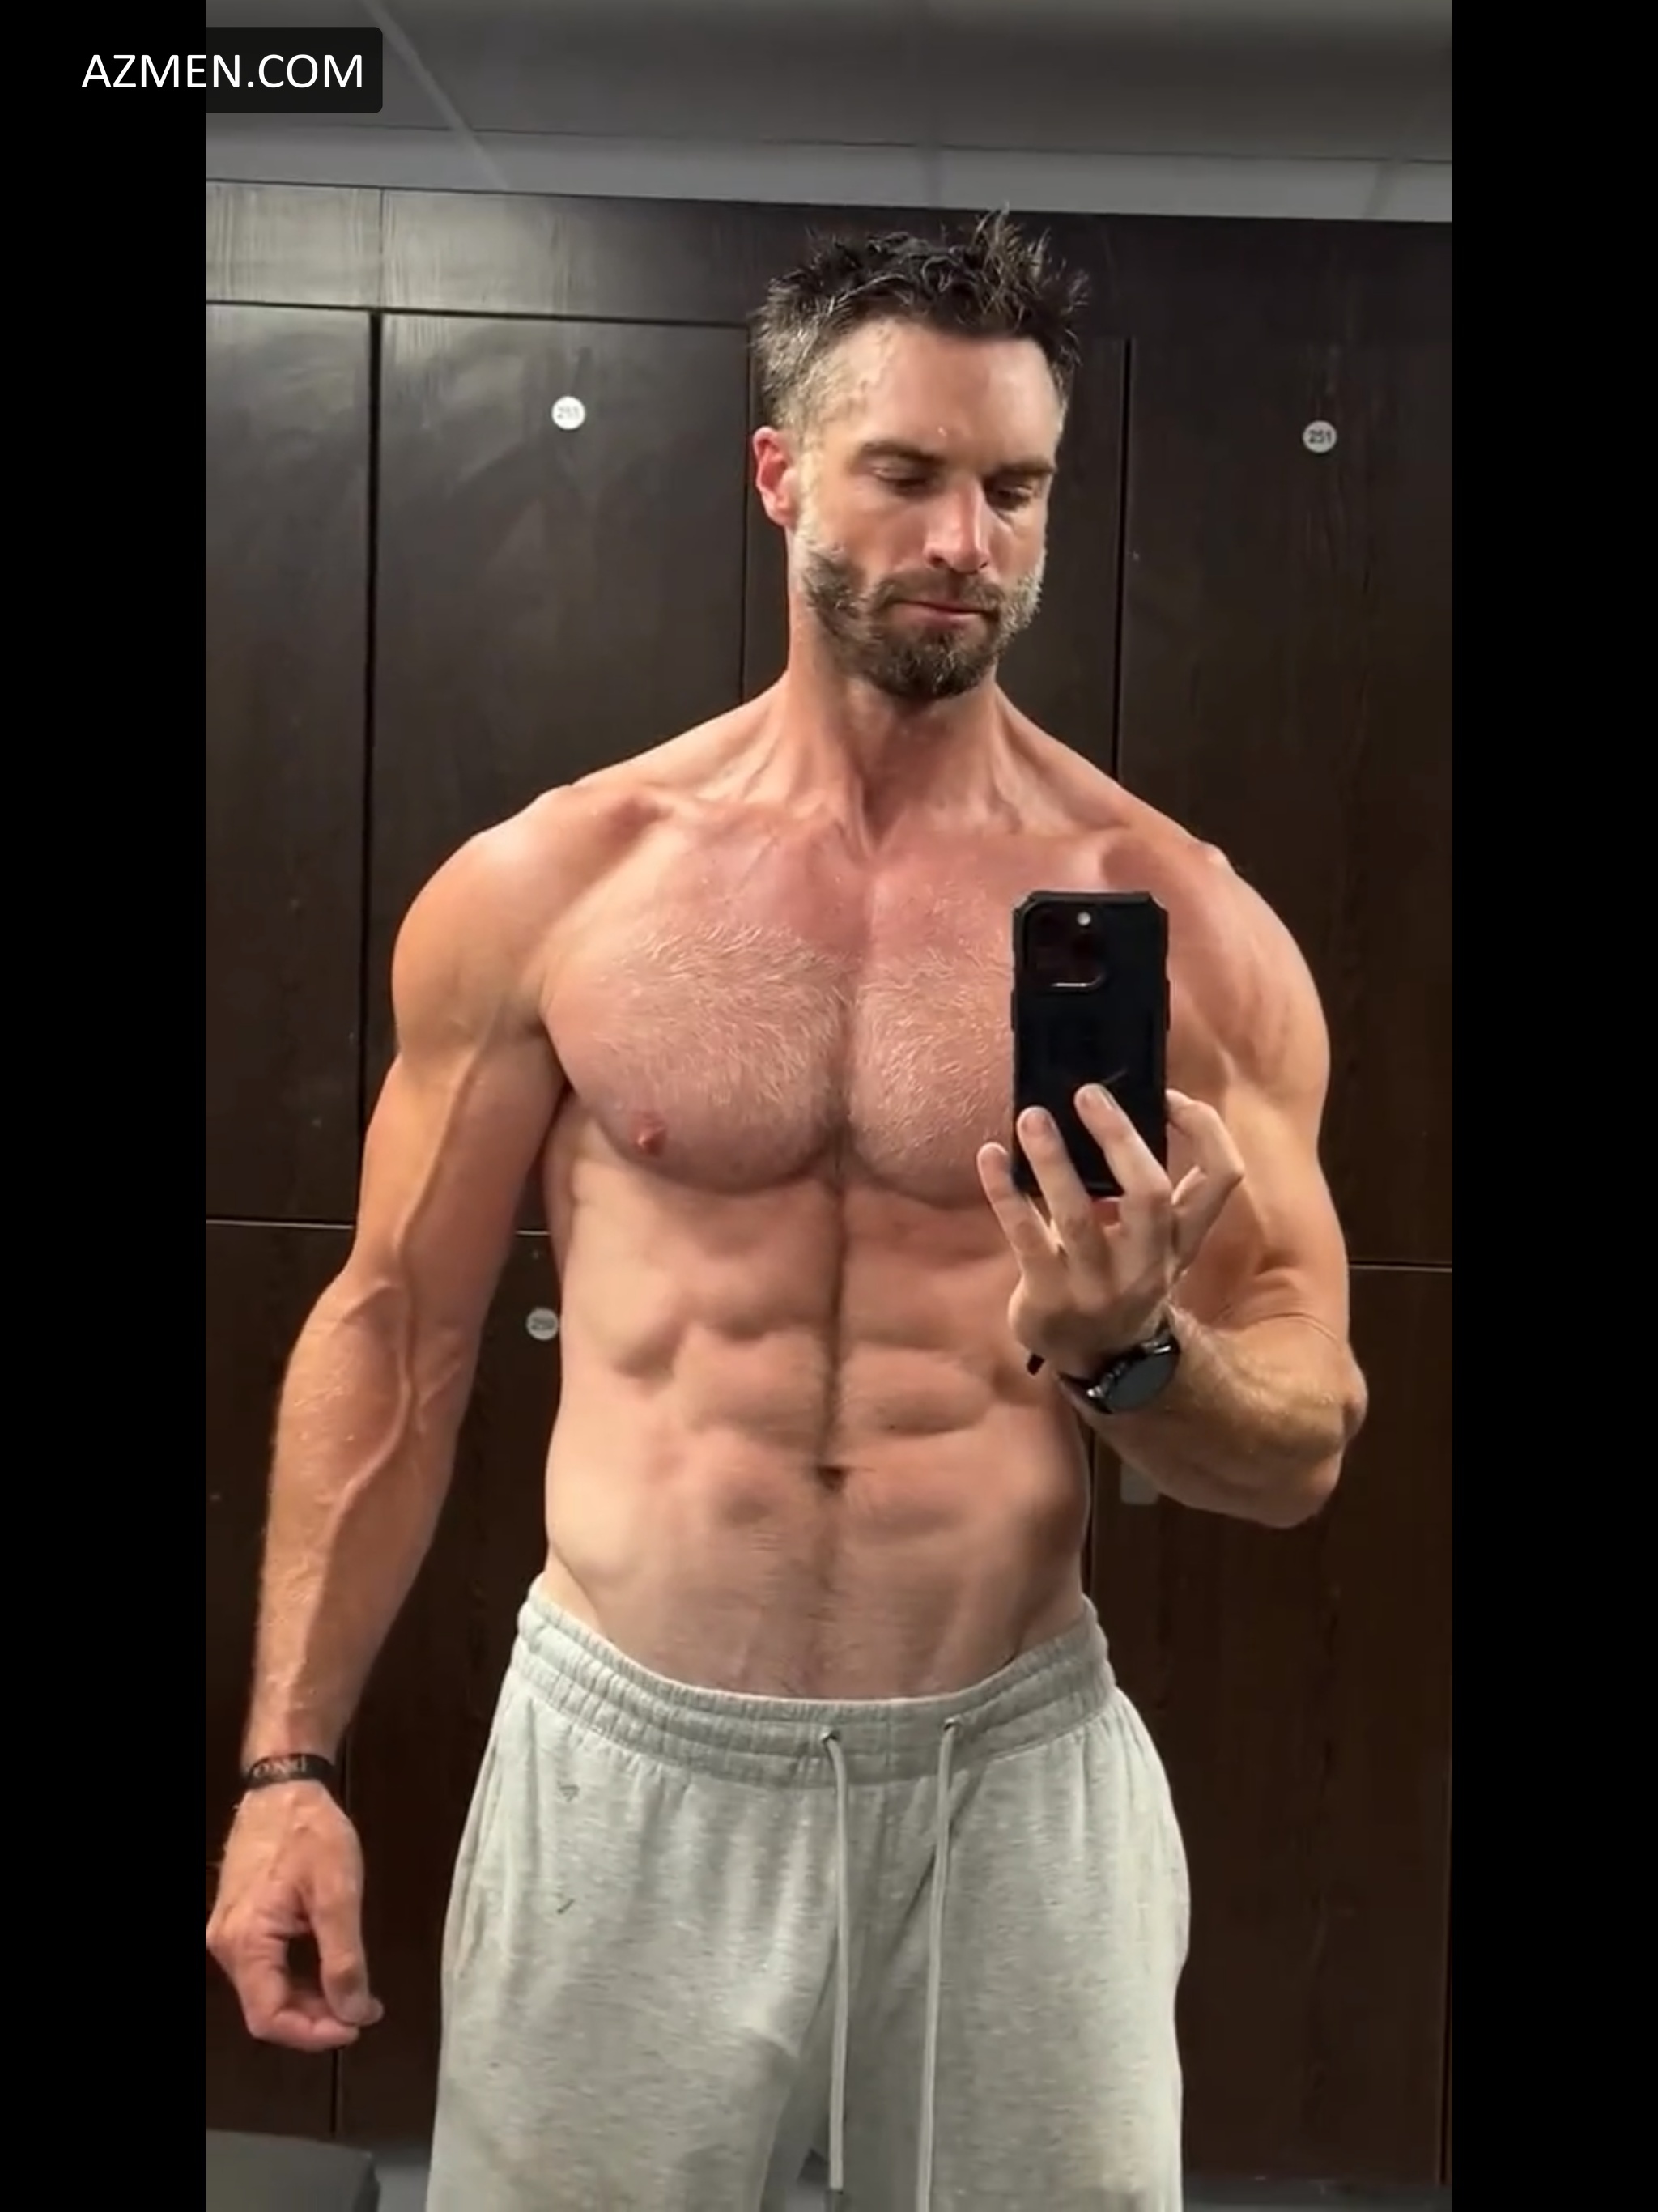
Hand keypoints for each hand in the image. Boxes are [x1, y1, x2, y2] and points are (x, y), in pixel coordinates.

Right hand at [206, 1784, 382, 2051]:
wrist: (284, 1785)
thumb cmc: (312, 1832)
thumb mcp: (338, 1894)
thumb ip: (344, 1959)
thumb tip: (354, 2013)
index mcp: (245, 1942)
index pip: (269, 2017)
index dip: (313, 2033)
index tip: (358, 2025)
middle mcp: (226, 1945)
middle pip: (266, 2008)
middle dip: (316, 2018)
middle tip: (364, 2009)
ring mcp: (229, 1933)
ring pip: (266, 1989)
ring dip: (309, 2000)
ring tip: (355, 1993)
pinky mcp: (240, 1921)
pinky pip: (266, 1966)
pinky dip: (298, 1977)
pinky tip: (330, 1970)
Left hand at [977, 1085, 1243, 1379]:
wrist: (1104, 1360)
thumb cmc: (1125, 1277)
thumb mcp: (1158, 1243)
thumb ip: (1149, 1190)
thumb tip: (1109, 1111)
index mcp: (1182, 1238)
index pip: (1221, 1177)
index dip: (1203, 1129)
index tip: (1165, 1094)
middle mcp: (1148, 1261)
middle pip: (1150, 1194)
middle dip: (1119, 1139)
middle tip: (1087, 1094)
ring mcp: (1098, 1284)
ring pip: (1079, 1216)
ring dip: (1053, 1161)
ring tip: (1031, 1117)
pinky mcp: (1050, 1297)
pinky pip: (1025, 1237)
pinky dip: (1005, 1193)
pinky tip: (990, 1156)